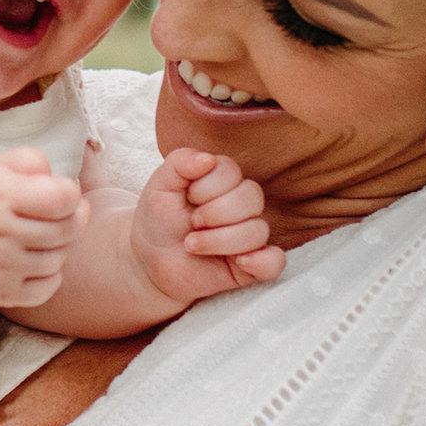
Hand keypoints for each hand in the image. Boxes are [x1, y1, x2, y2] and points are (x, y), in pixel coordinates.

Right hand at [0, 148, 84, 310]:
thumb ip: (31, 160)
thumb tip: (59, 182)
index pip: (62, 198)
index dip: (71, 194)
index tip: (61, 192)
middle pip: (67, 229)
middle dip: (73, 218)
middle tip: (61, 213)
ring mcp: (0, 268)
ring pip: (59, 258)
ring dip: (60, 246)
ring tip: (41, 235)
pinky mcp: (2, 293)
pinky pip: (49, 287)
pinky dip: (51, 275)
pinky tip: (35, 259)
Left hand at [130, 150, 283, 306]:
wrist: (151, 262)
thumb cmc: (159, 221)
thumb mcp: (159, 187)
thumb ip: (179, 163)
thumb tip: (207, 159)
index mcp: (224, 181)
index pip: (231, 172)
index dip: (206, 187)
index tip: (186, 198)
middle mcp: (242, 206)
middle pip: (251, 197)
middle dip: (214, 213)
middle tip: (192, 223)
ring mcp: (250, 236)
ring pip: (258, 230)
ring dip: (220, 240)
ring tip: (192, 246)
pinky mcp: (253, 266)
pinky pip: (275, 262)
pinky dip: (261, 261)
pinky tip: (239, 262)